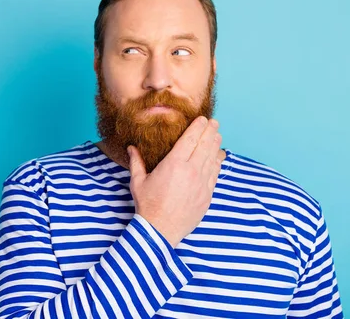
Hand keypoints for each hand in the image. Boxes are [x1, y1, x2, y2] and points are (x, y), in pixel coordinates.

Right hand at [128, 116, 224, 246]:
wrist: (160, 230)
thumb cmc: (148, 205)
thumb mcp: (138, 181)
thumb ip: (136, 162)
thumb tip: (132, 148)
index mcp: (174, 164)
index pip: (191, 139)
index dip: (198, 127)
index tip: (203, 119)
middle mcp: (191, 171)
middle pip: (205, 145)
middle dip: (210, 131)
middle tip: (214, 123)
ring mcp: (202, 183)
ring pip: (212, 158)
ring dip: (216, 144)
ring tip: (218, 135)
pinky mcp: (207, 194)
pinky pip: (215, 174)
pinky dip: (217, 162)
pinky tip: (218, 156)